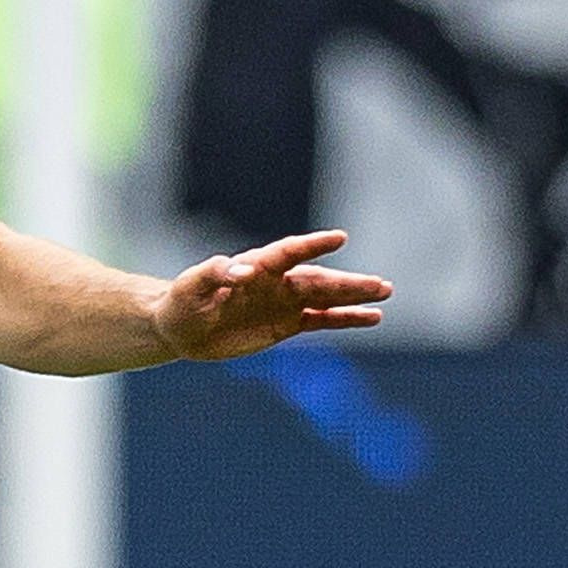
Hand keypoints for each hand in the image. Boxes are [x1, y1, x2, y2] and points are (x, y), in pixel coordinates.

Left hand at [151, 230, 391, 360]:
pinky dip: (346, 318)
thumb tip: (239, 269)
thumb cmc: (182, 302)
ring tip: (385, 293)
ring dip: (355, 296)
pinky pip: (323, 319)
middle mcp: (276, 281)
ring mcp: (285, 301)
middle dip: (348, 282)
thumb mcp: (189, 287)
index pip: (288, 252)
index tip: (339, 238)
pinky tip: (372, 317)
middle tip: (380, 285)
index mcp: (255, 266)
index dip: (312, 246)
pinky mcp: (287, 324)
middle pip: (318, 278)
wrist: (182, 328)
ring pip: (326, 297)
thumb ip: (211, 274)